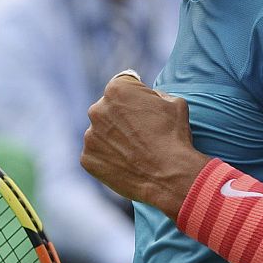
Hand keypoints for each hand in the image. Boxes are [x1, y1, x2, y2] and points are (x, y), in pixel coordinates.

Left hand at [81, 73, 206, 216]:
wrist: (169, 176)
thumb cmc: (174, 137)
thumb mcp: (174, 102)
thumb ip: (155, 95)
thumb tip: (148, 98)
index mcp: (117, 89)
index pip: (124, 87)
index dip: (138, 98)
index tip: (145, 111)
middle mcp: (97, 109)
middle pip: (108, 109)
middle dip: (121, 118)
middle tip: (140, 135)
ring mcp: (90, 135)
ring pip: (101, 132)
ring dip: (113, 139)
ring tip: (135, 152)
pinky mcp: (87, 158)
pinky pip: (97, 154)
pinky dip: (108, 159)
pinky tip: (126, 164)